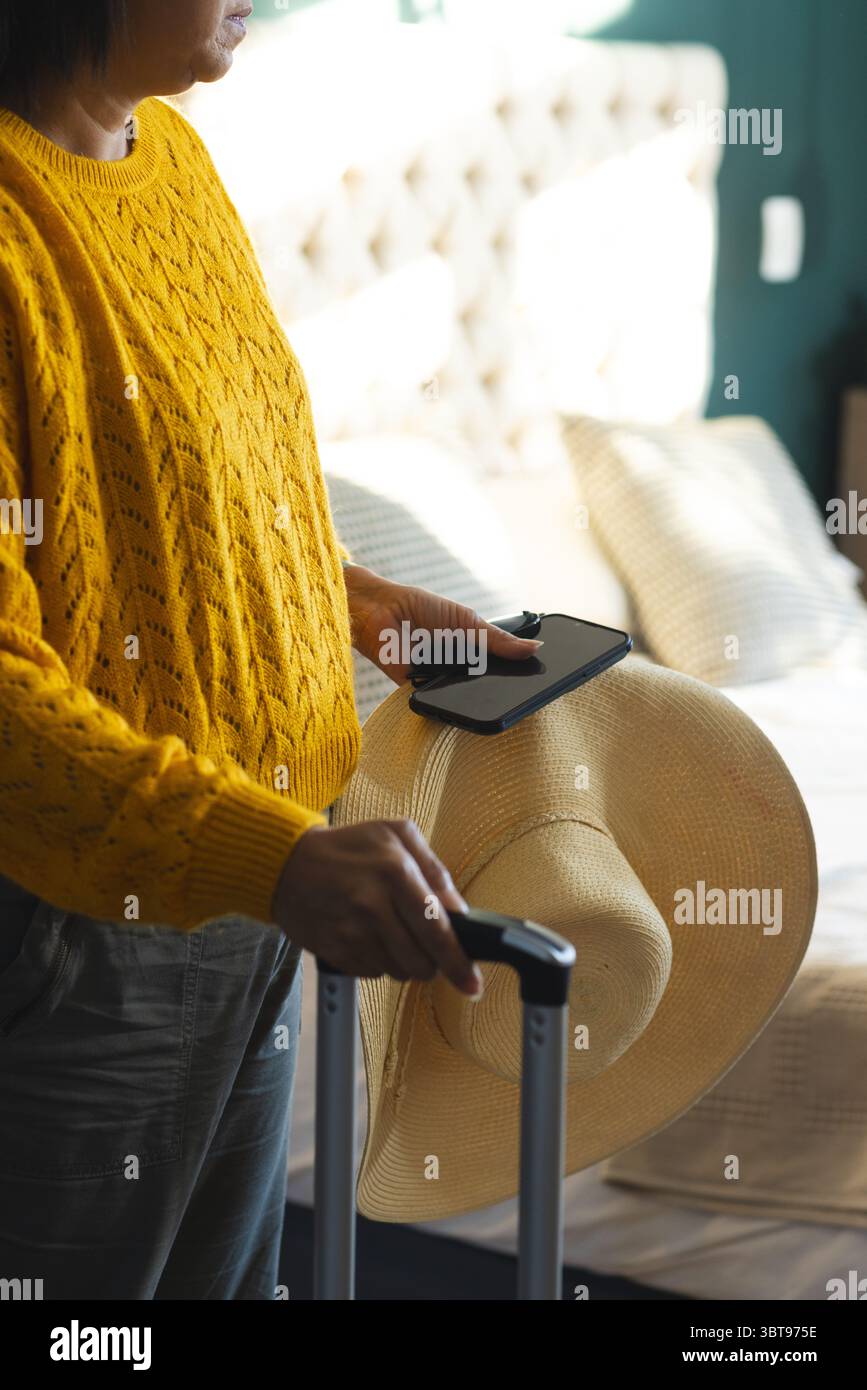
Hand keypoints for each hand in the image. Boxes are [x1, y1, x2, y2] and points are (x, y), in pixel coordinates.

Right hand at [271, 818, 483, 995]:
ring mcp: (351, 932)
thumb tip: (459, 910)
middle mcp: (373, 906)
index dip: (459, 962)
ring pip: (399, 972)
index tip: (473, 983)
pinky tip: (368, 936)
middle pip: (421, 961)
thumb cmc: (348, 847)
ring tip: (392, 931)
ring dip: (406, 961)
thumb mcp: (396, 834)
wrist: (285, 864)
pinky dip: (379, 961)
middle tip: (427, 945)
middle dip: (433, 962)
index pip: (437, 930)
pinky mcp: (335, 951)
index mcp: (395, 872)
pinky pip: (373, 973)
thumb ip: (434, 869)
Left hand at [342, 565, 542, 683]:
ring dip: (479, 694)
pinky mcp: (420, 692)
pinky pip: (442, 703)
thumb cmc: (419, 608)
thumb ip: (497, 639)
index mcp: (469, 650)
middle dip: (502, 687)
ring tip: (501, 692)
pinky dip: (452, 700)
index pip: (498, 668)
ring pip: (466, 697)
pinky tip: (468, 697)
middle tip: (525, 690)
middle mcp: (456, 669)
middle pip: (485, 686)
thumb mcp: (467, 620)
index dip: (517, 673)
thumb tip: (534, 648)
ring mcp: (440, 682)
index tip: (541, 678)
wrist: (379, 610)